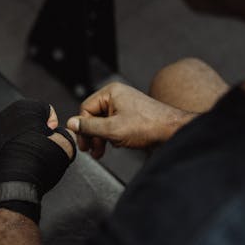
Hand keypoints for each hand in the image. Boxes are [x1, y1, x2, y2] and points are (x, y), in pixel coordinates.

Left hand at [0, 100, 75, 223]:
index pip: (48, 111)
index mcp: (26, 107)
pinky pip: (7, 144)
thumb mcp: (65, 146)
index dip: (54, 127)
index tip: (53, 139)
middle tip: (44, 149)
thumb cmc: (36, 162)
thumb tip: (65, 136)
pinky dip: (14, 151)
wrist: (12, 184)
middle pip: (31, 120)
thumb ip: (68, 135)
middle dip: (39, 133)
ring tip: (32, 158)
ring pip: (18, 132)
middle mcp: (7, 114)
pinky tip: (20, 163)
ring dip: (26, 142)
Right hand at [67, 82, 194, 156]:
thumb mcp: (112, 129)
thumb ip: (89, 127)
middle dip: (92, 135)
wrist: (173, 131)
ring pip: (103, 122)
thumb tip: (71, 123)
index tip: (84, 143)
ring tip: (101, 151)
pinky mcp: (130, 116)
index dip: (83, 128)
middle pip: (93, 116)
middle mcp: (117, 96)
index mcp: (111, 93)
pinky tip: (114, 146)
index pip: (85, 109)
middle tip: (91, 149)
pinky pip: (113, 125)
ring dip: (101, 138)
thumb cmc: (149, 126)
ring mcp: (124, 105)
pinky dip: (111, 136)